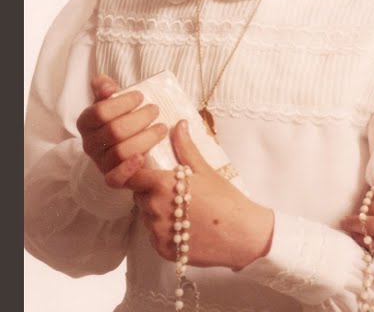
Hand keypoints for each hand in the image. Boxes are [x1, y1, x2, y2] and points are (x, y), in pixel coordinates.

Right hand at [75, 74, 165, 187]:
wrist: (124, 144)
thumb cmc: (120, 118)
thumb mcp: (111, 102)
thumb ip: (106, 89)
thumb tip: (103, 82)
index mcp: (86, 123)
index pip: (100, 112)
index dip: (122, 103)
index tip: (140, 96)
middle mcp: (89, 144)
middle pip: (114, 131)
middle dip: (139, 119)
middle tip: (155, 110)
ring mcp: (100, 163)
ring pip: (120, 152)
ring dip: (145, 139)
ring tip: (162, 128)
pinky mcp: (112, 178)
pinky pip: (115, 179)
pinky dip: (129, 169)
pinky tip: (143, 157)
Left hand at [126, 120, 274, 270]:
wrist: (243, 235)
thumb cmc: (226, 200)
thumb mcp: (205, 170)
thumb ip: (186, 148)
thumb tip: (179, 124)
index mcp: (162, 185)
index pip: (131, 176)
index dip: (137, 173)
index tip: (147, 173)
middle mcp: (154, 209)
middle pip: (139, 197)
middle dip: (150, 192)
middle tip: (175, 193)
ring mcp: (157, 232)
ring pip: (146, 217)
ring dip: (157, 213)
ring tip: (182, 211)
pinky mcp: (162, 250)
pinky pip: (154, 236)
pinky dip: (164, 232)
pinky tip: (185, 228)